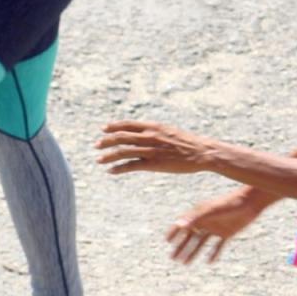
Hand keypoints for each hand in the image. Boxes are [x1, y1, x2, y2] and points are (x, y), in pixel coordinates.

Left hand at [95, 121, 215, 174]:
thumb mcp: (168, 130)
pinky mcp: (154, 164)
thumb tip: (142, 131)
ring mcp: (150, 150)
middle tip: (96, 145)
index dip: (113, 126)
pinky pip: (131, 166)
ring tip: (99, 160)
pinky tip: (111, 171)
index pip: (127, 124)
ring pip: (123, 152)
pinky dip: (119, 168)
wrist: (201, 152)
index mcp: (152, 126)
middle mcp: (149, 136)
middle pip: (121, 137)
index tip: (103, 129)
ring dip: (108, 156)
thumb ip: (153, 131)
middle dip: (106, 141)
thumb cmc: (186, 142)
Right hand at [165, 189, 266, 263]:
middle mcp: (205, 221)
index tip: (166, 241)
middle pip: (190, 236)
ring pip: (201, 243)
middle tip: (173, 258)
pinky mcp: (227, 233)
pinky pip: (218, 246)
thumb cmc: (229, 203)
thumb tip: (178, 224)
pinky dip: (213, 253)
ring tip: (185, 263)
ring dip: (193, 252)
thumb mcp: (211, 211)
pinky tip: (209, 262)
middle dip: (181, 247)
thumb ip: (195, 218)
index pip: (183, 224)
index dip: (174, 232)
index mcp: (199, 214)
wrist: (249, 202)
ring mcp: (215, 228)